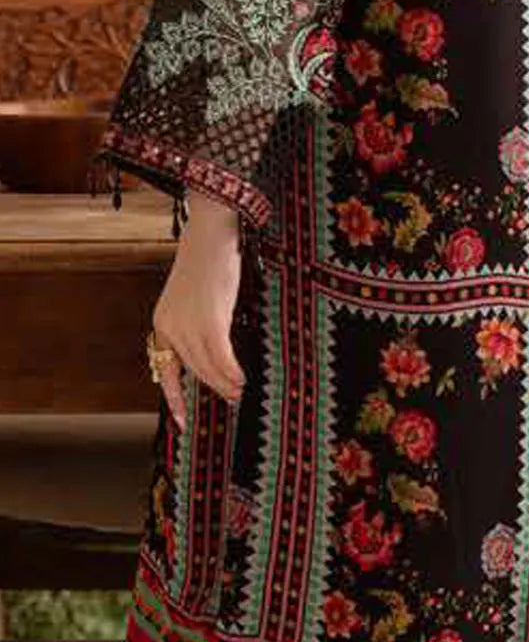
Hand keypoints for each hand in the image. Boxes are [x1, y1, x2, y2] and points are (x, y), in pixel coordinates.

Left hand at [150, 190, 245, 429]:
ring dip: (225, 383)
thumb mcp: (195, 295)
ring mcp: (188, 324)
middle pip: (191, 370)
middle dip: (211, 389)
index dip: (174, 397)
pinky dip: (231, 371)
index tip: (181, 421)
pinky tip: (241, 379)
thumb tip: (217, 348)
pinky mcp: (209, 320)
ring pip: (206, 367)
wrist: (211, 230)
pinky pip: (220, 356)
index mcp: (162, 322)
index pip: (165, 370)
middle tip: (232, 400)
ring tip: (240, 393)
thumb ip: (198, 321)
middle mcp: (169, 327)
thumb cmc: (209, 257)